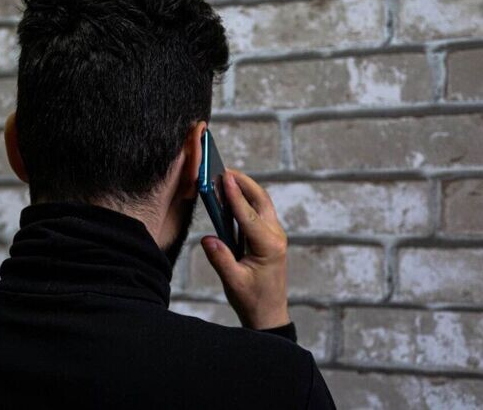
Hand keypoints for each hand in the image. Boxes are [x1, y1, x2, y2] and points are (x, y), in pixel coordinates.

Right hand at [200, 168, 289, 329]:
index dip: (235, 195)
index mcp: (269, 246)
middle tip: (223, 169)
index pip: (248, 216)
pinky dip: (245, 200)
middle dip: (243, 182)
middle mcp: (276, 237)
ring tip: (225, 176)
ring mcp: (275, 235)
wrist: (269, 313)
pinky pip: (258, 212)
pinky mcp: (270, 237)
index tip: (224, 177)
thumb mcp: (233, 282)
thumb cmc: (252, 300)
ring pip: (261, 204)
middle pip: (260, 200)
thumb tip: (207, 239)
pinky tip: (230, 195)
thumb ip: (220, 259)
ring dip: (245, 188)